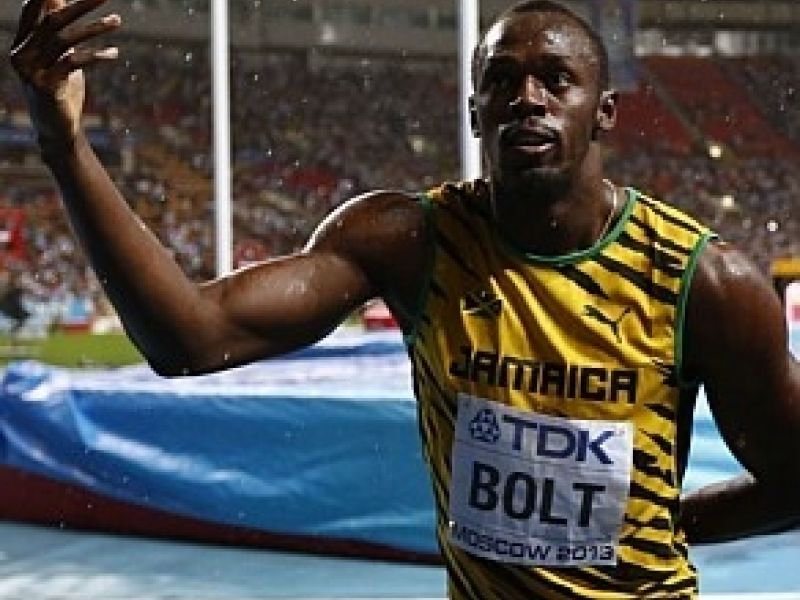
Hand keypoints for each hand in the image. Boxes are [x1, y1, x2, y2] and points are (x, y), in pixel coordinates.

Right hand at [8, 0, 121, 147]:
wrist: (56, 130)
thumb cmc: (60, 90)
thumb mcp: (59, 58)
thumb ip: (57, 32)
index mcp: (21, 45)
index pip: (32, 10)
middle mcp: (22, 55)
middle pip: (52, 20)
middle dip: (80, 4)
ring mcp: (32, 71)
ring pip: (65, 39)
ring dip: (95, 28)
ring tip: (118, 20)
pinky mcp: (47, 86)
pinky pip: (75, 62)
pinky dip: (97, 55)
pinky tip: (114, 52)